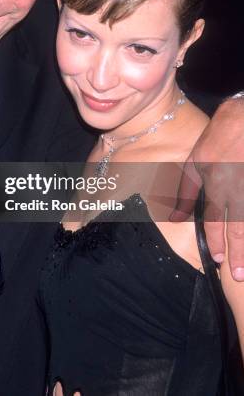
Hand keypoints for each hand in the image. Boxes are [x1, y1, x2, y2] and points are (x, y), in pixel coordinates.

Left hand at [170, 97, 243, 280]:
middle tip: (240, 275)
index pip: (215, 221)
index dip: (218, 242)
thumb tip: (176, 215)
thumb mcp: (196, 160)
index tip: (221, 261)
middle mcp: (235, 189)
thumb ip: (187, 190)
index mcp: (215, 185)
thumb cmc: (219, 137)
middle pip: (238, 227)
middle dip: (239, 253)